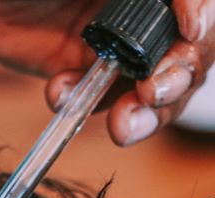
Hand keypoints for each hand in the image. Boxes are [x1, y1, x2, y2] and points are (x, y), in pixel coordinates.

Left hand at [0, 0, 214, 143]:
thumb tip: (197, 9)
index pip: (201, 9)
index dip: (202, 25)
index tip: (188, 35)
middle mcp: (140, 7)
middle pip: (186, 53)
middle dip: (176, 80)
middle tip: (150, 95)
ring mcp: (109, 37)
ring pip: (146, 86)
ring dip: (140, 112)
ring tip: (122, 124)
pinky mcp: (72, 65)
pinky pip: (92, 98)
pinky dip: (82, 105)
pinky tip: (58, 92)